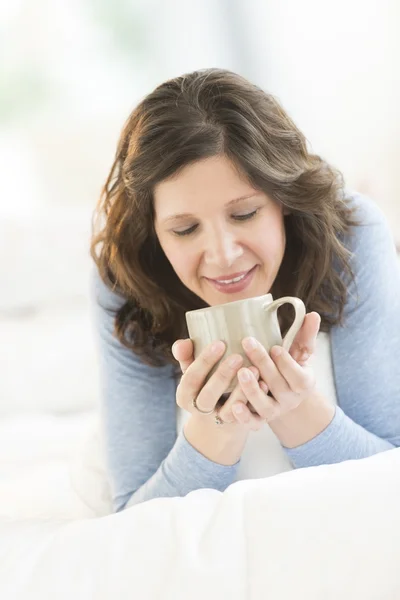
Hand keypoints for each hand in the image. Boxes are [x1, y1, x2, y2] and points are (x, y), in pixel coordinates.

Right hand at [172, 340, 264, 464]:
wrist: (219, 418)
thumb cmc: (205, 384)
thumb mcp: (193, 371)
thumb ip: (186, 355)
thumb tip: (182, 344)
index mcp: (185, 397)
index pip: (190, 379)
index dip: (203, 362)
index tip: (219, 343)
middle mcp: (200, 411)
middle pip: (207, 397)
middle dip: (221, 376)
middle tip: (238, 356)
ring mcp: (221, 421)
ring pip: (229, 412)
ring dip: (241, 391)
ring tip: (254, 368)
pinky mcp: (242, 426)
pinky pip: (249, 419)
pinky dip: (257, 401)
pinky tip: (264, 384)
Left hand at [218, 312, 320, 424]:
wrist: (285, 395)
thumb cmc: (290, 367)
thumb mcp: (300, 352)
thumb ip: (306, 335)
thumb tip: (313, 315)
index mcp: (303, 383)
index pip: (297, 375)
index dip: (286, 362)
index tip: (274, 347)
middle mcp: (290, 400)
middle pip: (277, 384)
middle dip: (263, 363)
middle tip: (248, 343)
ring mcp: (275, 412)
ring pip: (264, 406)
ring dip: (252, 390)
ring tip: (241, 372)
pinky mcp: (260, 420)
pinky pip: (253, 423)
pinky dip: (244, 417)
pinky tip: (234, 406)